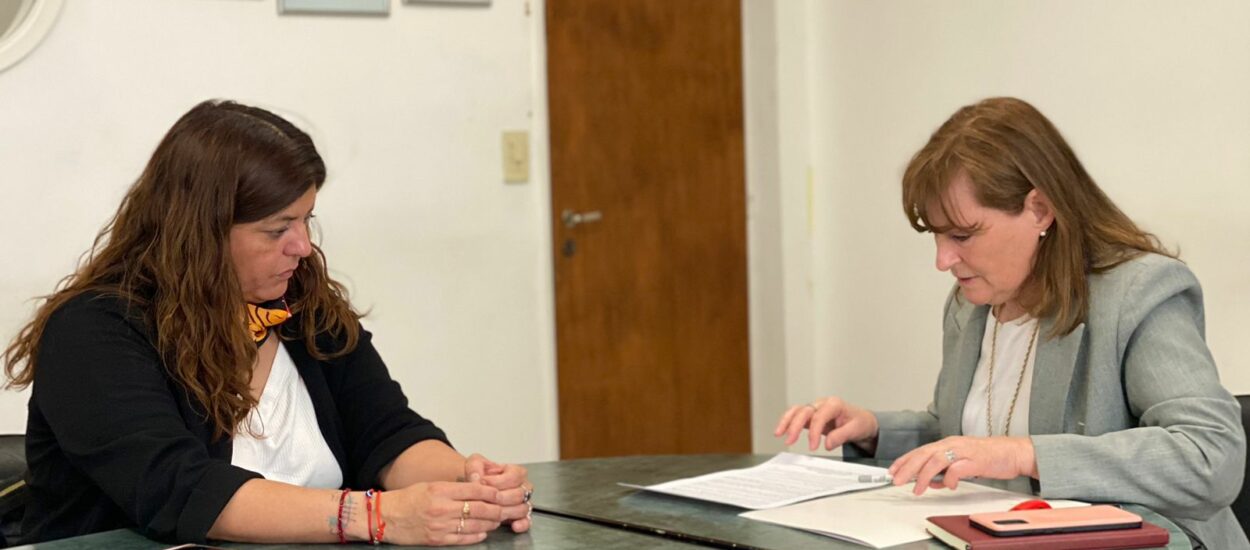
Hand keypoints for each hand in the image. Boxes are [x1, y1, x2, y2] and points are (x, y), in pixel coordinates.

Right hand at [380, 481, 501, 545]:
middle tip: (504, 508)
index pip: (474, 490)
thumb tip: (477, 490)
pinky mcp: (437, 540)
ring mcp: (440, 525)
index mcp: (440, 490)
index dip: (491, 492)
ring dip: (489, 523)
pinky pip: (463, 539)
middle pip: (478, 508)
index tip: (499, 493)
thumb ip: (453, 488)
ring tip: (496, 520)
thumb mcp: (430, 486)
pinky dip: (476, 536)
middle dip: (495, 509)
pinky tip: (483, 532)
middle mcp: (442, 508)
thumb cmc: (407, 499)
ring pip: (473, 525)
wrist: (385, 517)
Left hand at [464, 453, 532, 533]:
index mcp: (514, 472)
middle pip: (520, 494)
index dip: (499, 481)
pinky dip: (522, 523)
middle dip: (502, 497)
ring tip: (495, 512)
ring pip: (523, 508)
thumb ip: (474, 467)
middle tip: (487, 499)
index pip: (515, 476)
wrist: (473, 489)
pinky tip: (514, 525)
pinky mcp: (519, 516)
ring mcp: (521, 502)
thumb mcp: (473, 464)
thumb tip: (476, 477)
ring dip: (509, 511)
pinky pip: (527, 521)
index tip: (483, 482)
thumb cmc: (477, 476)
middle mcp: (521, 487)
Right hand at [773, 396, 878, 451]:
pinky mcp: (812, 416)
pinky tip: (782, 431)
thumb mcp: (856, 429)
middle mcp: (822, 404)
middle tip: (789, 441)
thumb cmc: (860, 422)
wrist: (862, 421)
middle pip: (804, 411)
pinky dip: (788, 422)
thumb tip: (828, 444)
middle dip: (794, 425)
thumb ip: (841, 436)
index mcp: (834, 404)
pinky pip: (796, 416)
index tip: (813, 446)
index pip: (819, 416)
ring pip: (796, 410)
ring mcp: (816, 409)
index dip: (814, 432)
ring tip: (778, 433)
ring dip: (786, 421)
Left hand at [888, 436, 1036, 495]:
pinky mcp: (976, 460)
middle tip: (896, 480)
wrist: (1014, 452)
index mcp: (947, 443)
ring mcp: (964, 451)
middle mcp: (953, 444)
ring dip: (924, 476)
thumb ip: (945, 470)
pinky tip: (947, 486)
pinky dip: (949, 479)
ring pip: (936, 460)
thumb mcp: (961, 462)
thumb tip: (931, 482)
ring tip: (917, 489)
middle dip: (907, 468)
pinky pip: (957, 469)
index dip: (904, 461)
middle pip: (924, 454)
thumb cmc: (988, 456)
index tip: (892, 471)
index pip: (920, 451)